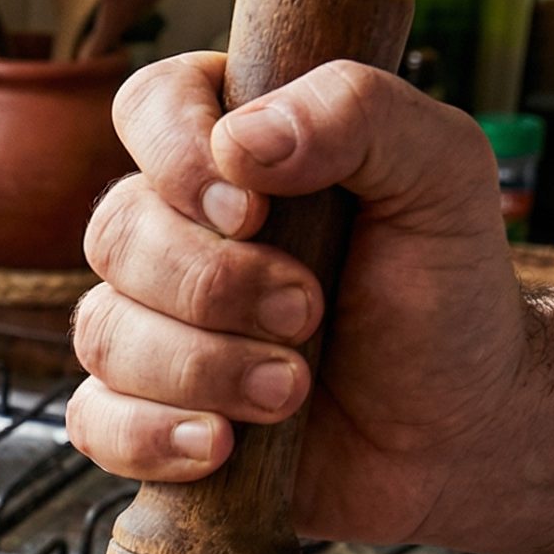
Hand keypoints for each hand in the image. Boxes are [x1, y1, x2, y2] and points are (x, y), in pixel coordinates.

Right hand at [69, 54, 526, 545]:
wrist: (459, 430)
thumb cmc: (446, 293)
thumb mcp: (443, 175)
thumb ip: (360, 114)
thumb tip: (242, 140)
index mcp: (237, 151)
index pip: (150, 106)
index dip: (176, 154)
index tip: (253, 209)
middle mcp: (178, 231)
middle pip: (116, 233)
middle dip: (213, 285)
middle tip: (308, 313)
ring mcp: (152, 326)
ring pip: (104, 331)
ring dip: (202, 366)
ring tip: (291, 390)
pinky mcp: (145, 415)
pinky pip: (93, 421)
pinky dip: (151, 436)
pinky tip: (220, 446)